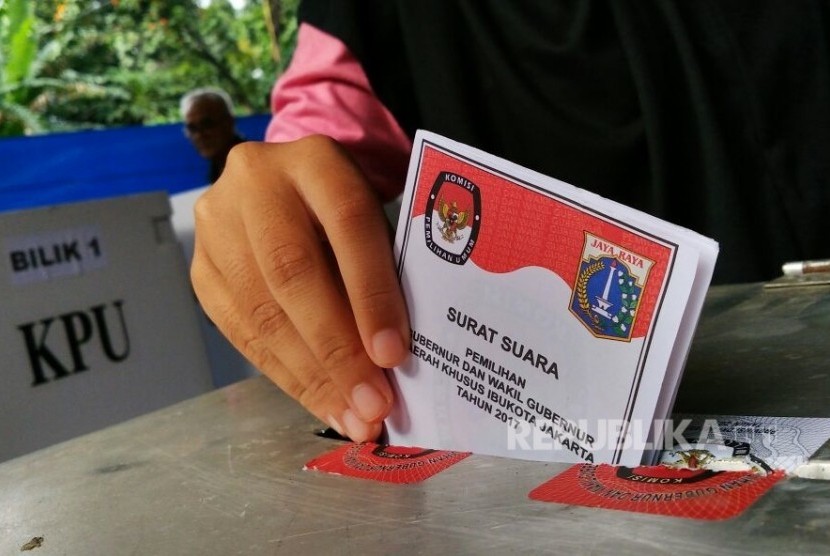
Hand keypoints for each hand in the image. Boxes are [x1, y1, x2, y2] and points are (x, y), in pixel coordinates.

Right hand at [190, 135, 409, 440]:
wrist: (281, 187)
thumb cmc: (343, 212)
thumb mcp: (372, 218)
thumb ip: (382, 270)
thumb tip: (394, 361)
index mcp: (316, 159)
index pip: (348, 223)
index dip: (371, 293)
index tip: (393, 355)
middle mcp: (256, 183)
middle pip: (293, 273)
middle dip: (337, 351)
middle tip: (372, 406)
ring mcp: (218, 225)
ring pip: (261, 310)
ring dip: (311, 376)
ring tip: (351, 417)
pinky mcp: (201, 267)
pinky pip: (240, 332)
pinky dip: (284, 374)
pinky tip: (318, 401)